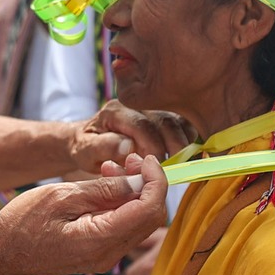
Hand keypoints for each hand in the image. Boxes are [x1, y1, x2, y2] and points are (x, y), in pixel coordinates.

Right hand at [0, 155, 169, 274]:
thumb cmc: (22, 224)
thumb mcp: (61, 196)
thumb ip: (103, 190)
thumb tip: (139, 181)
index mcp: (101, 240)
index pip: (149, 209)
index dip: (155, 180)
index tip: (144, 158)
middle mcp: (109, 254)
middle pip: (150, 217)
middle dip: (147, 184)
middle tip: (128, 160)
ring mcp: (105, 257)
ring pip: (139, 221)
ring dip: (133, 192)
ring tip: (110, 169)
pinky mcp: (99, 253)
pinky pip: (123, 227)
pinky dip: (121, 204)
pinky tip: (103, 186)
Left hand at [71, 101, 194, 170]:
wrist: (88, 141)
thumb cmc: (85, 148)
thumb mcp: (84, 150)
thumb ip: (102, 147)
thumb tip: (128, 146)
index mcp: (115, 110)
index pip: (141, 126)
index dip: (152, 148)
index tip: (154, 169)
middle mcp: (137, 104)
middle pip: (165, 120)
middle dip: (174, 146)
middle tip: (175, 168)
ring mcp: (153, 109)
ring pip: (179, 120)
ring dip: (185, 142)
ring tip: (183, 163)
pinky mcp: (164, 117)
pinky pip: (185, 124)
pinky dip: (190, 139)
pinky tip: (187, 157)